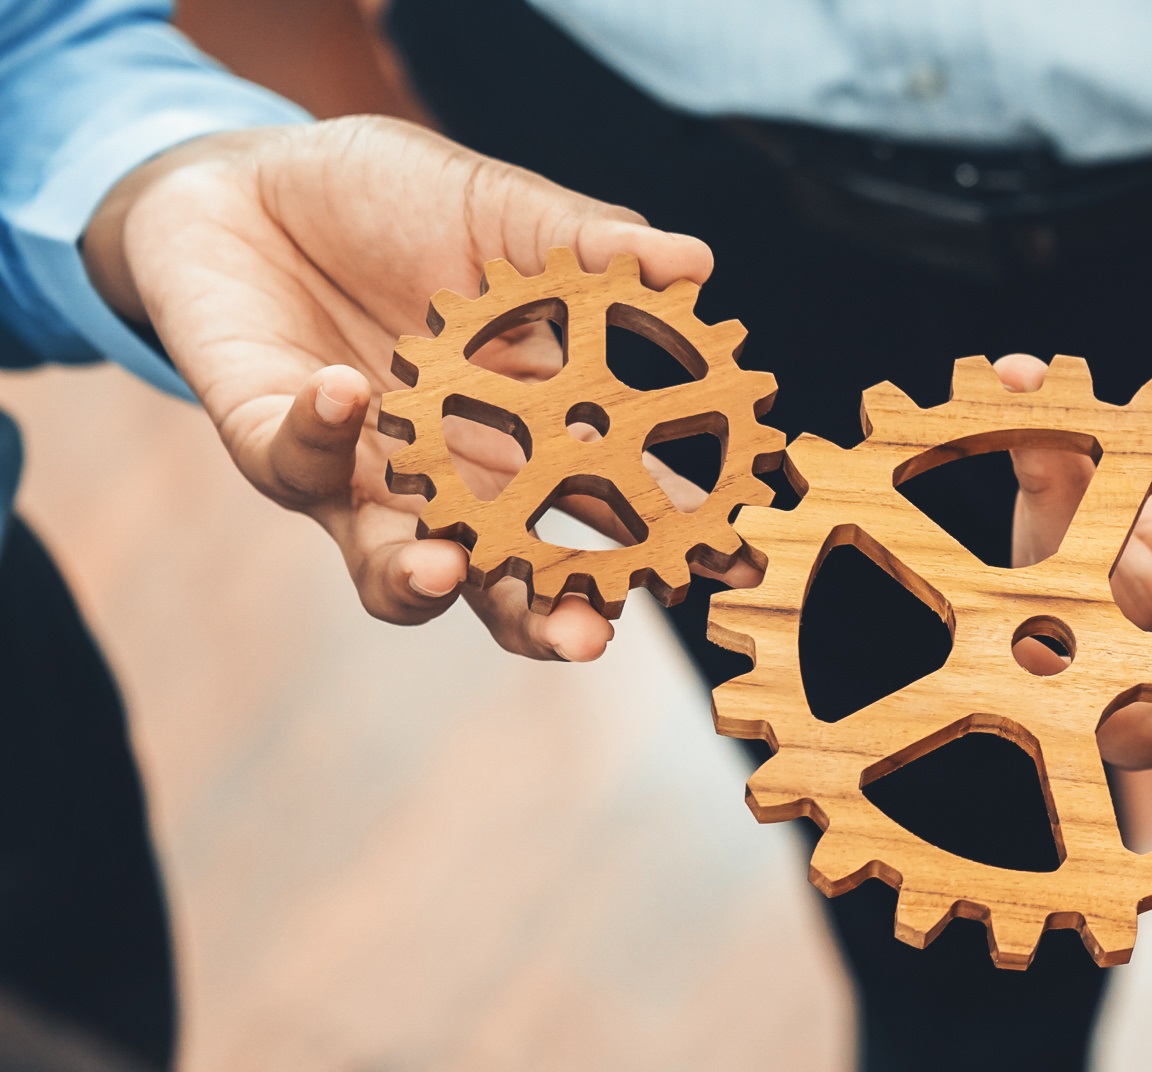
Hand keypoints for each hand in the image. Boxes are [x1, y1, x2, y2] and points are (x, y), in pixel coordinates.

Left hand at [84, 116, 715, 662]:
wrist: (242, 180)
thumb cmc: (382, 203)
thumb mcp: (498, 210)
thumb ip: (585, 244)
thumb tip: (692, 260)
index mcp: (528, 431)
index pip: (614, 500)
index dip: (673, 538)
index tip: (733, 564)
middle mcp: (451, 477)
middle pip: (510, 579)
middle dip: (547, 618)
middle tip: (584, 636)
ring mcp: (361, 474)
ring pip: (391, 571)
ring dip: (421, 581)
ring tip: (447, 568)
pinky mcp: (271, 444)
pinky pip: (295, 464)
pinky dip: (325, 434)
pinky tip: (351, 389)